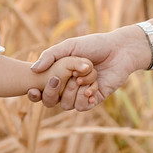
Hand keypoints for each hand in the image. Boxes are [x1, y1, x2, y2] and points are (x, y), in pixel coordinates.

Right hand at [27, 26, 147, 109]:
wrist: (119, 50)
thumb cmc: (93, 45)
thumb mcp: (69, 46)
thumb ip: (50, 56)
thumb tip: (33, 69)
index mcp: (59, 74)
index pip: (41, 90)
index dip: (35, 94)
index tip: (33, 90)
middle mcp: (67, 86)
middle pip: (51, 101)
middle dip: (55, 91)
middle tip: (62, 78)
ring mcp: (80, 93)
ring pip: (66, 105)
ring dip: (74, 91)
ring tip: (83, 77)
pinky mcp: (94, 99)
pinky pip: (82, 107)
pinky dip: (85, 97)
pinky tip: (91, 88)